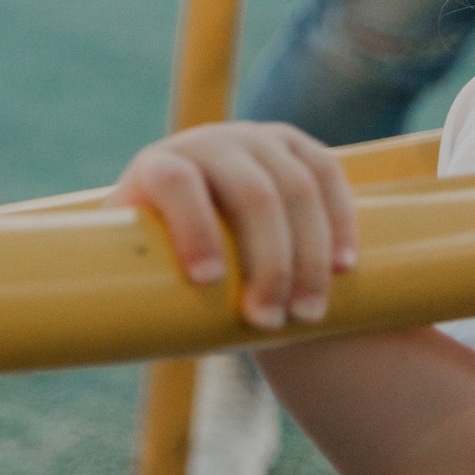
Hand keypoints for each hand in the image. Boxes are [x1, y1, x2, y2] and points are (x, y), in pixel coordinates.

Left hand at [107, 121, 358, 330]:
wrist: (203, 219)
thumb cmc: (165, 259)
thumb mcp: (140, 265)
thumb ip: (131, 289)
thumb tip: (130, 335)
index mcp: (159, 166)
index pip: (176, 182)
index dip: (192, 227)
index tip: (207, 282)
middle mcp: (208, 142)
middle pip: (251, 193)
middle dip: (268, 262)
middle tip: (267, 321)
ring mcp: (256, 139)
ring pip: (296, 188)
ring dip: (309, 256)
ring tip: (307, 314)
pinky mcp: (297, 147)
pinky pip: (327, 175)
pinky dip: (339, 222)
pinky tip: (343, 268)